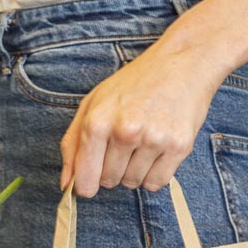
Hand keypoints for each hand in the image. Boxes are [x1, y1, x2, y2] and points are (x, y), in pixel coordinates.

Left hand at [60, 38, 227, 197]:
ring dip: (135, 171)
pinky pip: (157, 182)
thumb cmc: (134, 83)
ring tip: (142, 142)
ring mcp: (153, 139)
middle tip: (123, 144)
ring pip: (133, 183)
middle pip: (109, 181)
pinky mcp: (178, 146)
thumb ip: (73, 144)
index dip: (87, 185)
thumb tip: (66, 184)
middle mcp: (125, 132)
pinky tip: (156, 151)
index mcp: (97, 122)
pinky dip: (154, 174)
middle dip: (112, 170)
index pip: (85, 179)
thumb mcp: (93, 103)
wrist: (181, 63)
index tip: (91, 182)